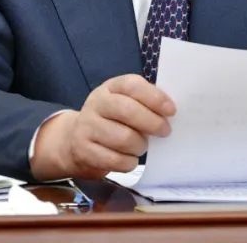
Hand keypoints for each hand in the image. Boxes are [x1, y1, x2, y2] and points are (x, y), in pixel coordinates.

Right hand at [30, 74, 174, 179]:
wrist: (75, 140)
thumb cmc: (112, 119)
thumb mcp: (125, 102)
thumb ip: (145, 103)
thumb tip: (169, 112)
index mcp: (110, 87)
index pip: (132, 85)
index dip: (154, 97)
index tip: (171, 110)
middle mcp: (96, 103)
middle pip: (128, 110)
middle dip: (152, 123)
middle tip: (165, 131)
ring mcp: (87, 127)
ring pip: (123, 138)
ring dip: (140, 146)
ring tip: (141, 146)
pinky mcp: (84, 151)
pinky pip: (114, 160)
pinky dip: (128, 162)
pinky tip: (129, 159)